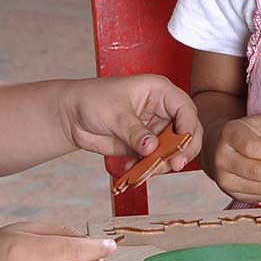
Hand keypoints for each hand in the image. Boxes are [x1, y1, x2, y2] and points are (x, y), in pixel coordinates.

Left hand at [58, 75, 201, 170]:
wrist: (72, 116)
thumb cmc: (92, 100)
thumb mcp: (114, 113)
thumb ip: (134, 131)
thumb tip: (152, 147)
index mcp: (159, 91)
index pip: (185, 108)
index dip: (188, 126)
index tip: (182, 144)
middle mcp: (162, 110)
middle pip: (186, 132)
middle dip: (183, 150)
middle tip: (175, 164)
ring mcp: (155, 129)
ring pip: (173, 150)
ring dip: (165, 163)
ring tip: (148, 169)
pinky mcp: (145, 146)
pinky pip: (155, 160)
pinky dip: (148, 168)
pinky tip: (132, 169)